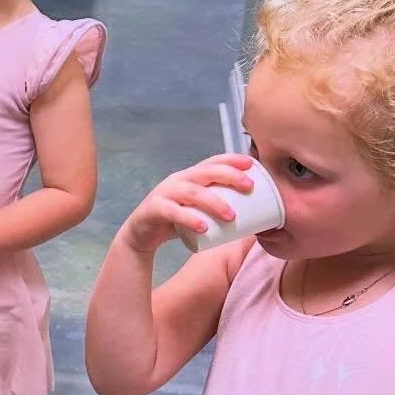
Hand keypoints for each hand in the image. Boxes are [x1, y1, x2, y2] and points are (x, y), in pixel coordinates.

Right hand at [120, 154, 256, 254]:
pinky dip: (190, 219)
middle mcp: (177, 180)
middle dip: (228, 176)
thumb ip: (215, 205)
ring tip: (231, 216)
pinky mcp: (154, 209)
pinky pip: (173, 212)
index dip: (231, 159)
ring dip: (214, 202)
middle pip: (205, 172)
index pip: (212, 162)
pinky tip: (203, 228)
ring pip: (192, 192)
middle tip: (249, 186)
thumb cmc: (174, 221)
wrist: (140, 235)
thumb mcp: (197, 209)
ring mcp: (164, 193)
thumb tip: (253, 212)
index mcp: (190, 177)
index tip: (252, 163)